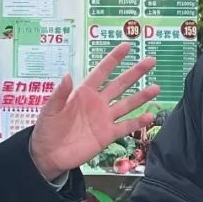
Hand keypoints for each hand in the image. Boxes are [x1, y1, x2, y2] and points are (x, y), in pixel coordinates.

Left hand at [30, 43, 159, 179]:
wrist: (48, 155)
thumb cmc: (46, 129)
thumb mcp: (50, 110)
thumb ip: (60, 94)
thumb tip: (67, 75)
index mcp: (83, 93)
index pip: (101, 72)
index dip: (114, 59)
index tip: (126, 46)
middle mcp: (97, 103)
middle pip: (120, 84)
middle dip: (135, 72)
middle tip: (150, 61)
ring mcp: (104, 119)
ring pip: (127, 104)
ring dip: (141, 96)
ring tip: (156, 87)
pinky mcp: (107, 135)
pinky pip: (125, 126)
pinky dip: (137, 122)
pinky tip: (149, 116)